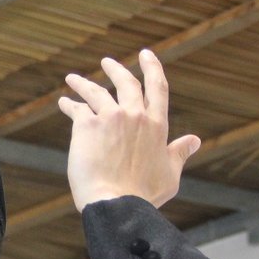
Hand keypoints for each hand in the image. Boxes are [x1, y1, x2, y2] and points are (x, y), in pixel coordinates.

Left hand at [57, 49, 200, 210]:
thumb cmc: (143, 195)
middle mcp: (135, 115)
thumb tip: (194, 140)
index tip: (146, 55)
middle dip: (116, 69)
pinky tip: (64, 103)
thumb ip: (179, 154)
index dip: (152, 68)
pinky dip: (69, 104)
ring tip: (73, 79)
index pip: (157, 88)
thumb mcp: (169, 174)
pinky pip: (77, 108)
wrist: (115, 203)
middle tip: (107, 62)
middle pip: (126, 83)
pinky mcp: (87, 125)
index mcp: (156, 125)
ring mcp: (110, 118)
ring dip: (83, 83)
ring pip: (96, 91)